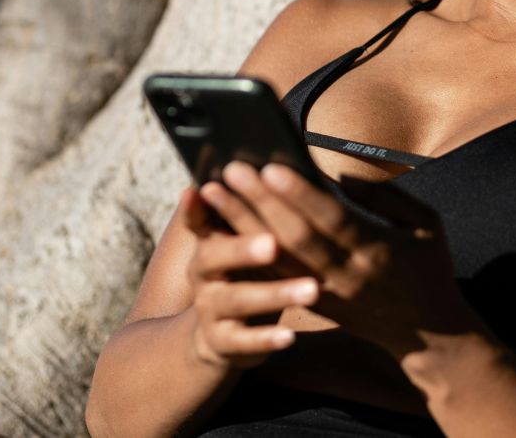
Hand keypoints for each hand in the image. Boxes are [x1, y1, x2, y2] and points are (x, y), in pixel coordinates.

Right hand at [177, 186, 321, 368]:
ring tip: (311, 289)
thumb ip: (230, 211)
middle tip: (274, 243)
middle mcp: (204, 276)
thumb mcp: (232, 242)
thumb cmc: (240, 275)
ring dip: (275, 294)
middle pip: (217, 257)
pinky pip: (244, 343)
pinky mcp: (224, 343)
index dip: (224, 207)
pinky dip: (266, 339)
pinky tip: (290, 337)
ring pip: (238, 301)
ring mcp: (211, 311)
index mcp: (209, 243)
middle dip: (244, 249)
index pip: (212, 220)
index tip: (228, 188)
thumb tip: (231, 172)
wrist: (213, 333)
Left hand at [208, 160, 480, 356]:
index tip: (270, 166)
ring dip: (243, 225)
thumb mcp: (427, 225)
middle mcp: (349, 275)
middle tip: (230, 170)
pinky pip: (277, 278)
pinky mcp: (316, 306)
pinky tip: (224, 227)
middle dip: (260, 203)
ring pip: (277, 258)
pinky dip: (249, 252)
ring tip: (214, 193)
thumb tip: (342, 174)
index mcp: (379, 251)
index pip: (333, 220)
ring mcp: (329, 294)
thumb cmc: (428, 268)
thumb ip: (387, 196)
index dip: (300, 194)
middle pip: (296, 238)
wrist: (428, 335)